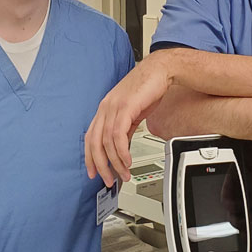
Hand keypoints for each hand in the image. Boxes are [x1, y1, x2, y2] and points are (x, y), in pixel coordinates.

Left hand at [85, 55, 171, 185]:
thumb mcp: (133, 113)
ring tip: (124, 174)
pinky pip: (118, 135)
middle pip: (95, 143)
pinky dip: (122, 152)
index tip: (94, 172)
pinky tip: (127, 161)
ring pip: (107, 142)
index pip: (90, 138)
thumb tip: (122, 149)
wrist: (161, 70)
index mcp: (105, 109)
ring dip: (115, 162)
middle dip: (101, 166)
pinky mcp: (125, 107)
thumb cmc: (148, 88)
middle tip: (108, 180)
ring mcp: (113, 107)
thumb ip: (125, 130)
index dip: (90, 157)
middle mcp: (105, 108)